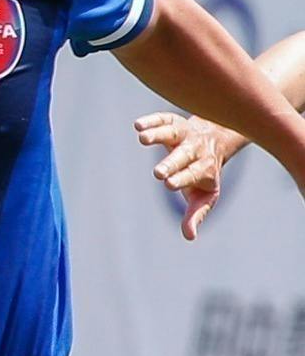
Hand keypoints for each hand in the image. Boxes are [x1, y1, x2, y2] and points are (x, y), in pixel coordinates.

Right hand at [133, 111, 241, 238]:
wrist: (217, 140)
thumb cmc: (204, 174)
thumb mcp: (203, 196)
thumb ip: (196, 214)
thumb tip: (190, 237)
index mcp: (204, 169)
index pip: (192, 174)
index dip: (182, 179)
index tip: (169, 185)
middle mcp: (195, 150)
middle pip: (183, 156)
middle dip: (171, 163)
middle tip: (158, 172)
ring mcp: (185, 135)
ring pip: (173, 132)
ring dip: (159, 134)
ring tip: (143, 138)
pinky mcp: (175, 122)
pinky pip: (164, 119)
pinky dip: (152, 121)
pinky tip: (138, 125)